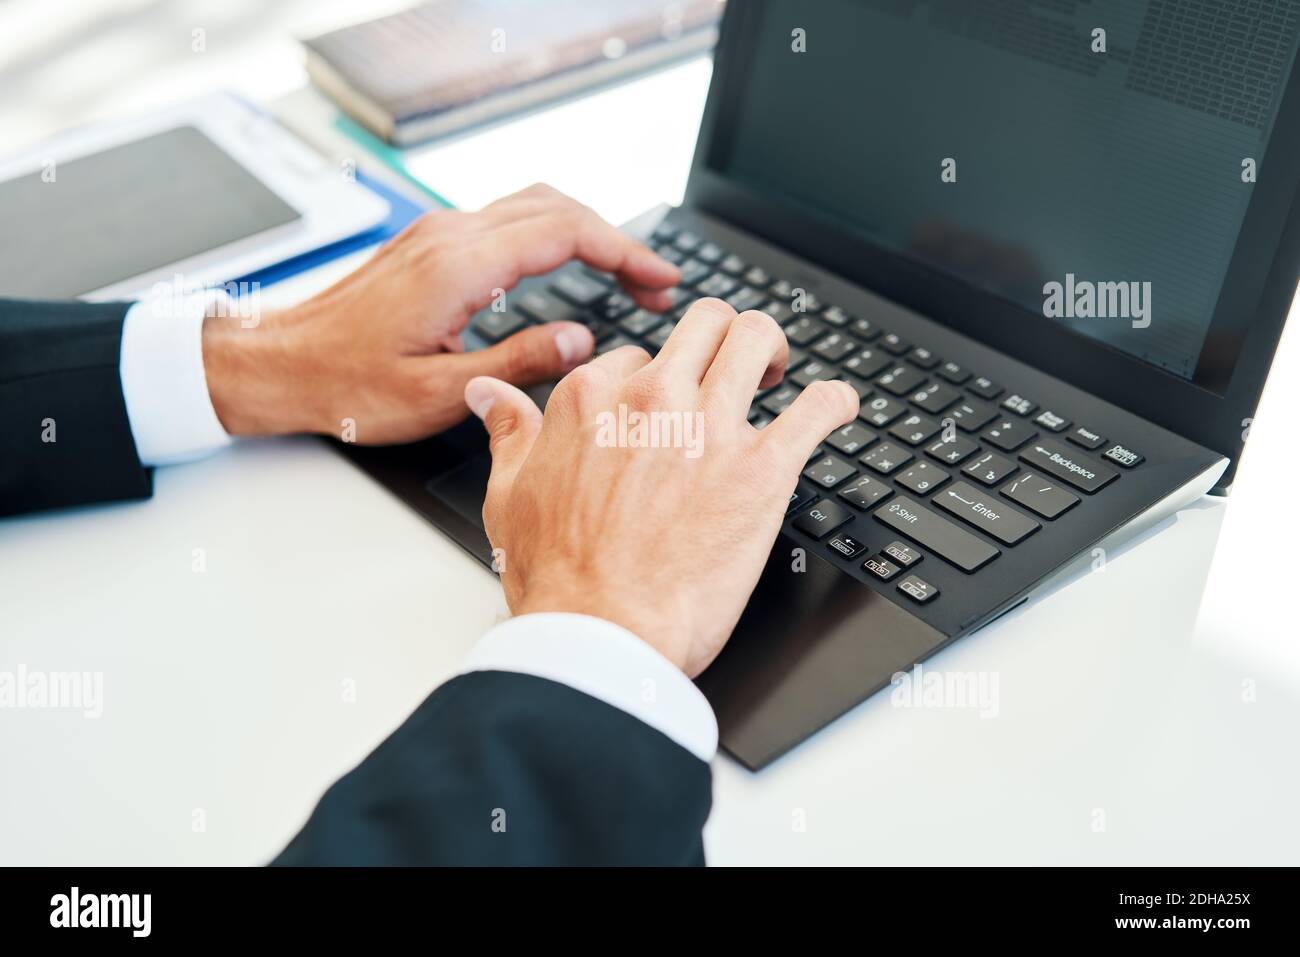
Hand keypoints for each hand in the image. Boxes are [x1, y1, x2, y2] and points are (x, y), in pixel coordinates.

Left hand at [201, 184, 678, 442]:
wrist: (279, 364)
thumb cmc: (347, 385)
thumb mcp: (441, 393)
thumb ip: (519, 363)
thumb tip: (580, 341)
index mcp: (459, 265)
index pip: (564, 231)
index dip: (624, 252)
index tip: (660, 279)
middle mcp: (450, 235)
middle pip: (556, 207)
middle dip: (617, 239)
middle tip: (656, 284)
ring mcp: (437, 233)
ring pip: (532, 206)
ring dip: (586, 232)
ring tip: (624, 276)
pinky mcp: (429, 244)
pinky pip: (506, 220)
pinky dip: (552, 235)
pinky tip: (568, 269)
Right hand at [467, 298, 859, 676]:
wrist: (602, 633)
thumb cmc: (558, 579)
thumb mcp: (510, 496)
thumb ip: (509, 434)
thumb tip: (489, 395)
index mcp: (592, 400)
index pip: (634, 355)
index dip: (652, 379)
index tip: (664, 405)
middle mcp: (653, 399)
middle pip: (704, 323)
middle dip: (721, 336)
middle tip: (734, 370)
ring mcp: (710, 428)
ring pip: (756, 338)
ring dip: (772, 348)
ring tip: (776, 375)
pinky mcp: (762, 468)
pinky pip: (816, 407)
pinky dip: (834, 401)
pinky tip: (835, 408)